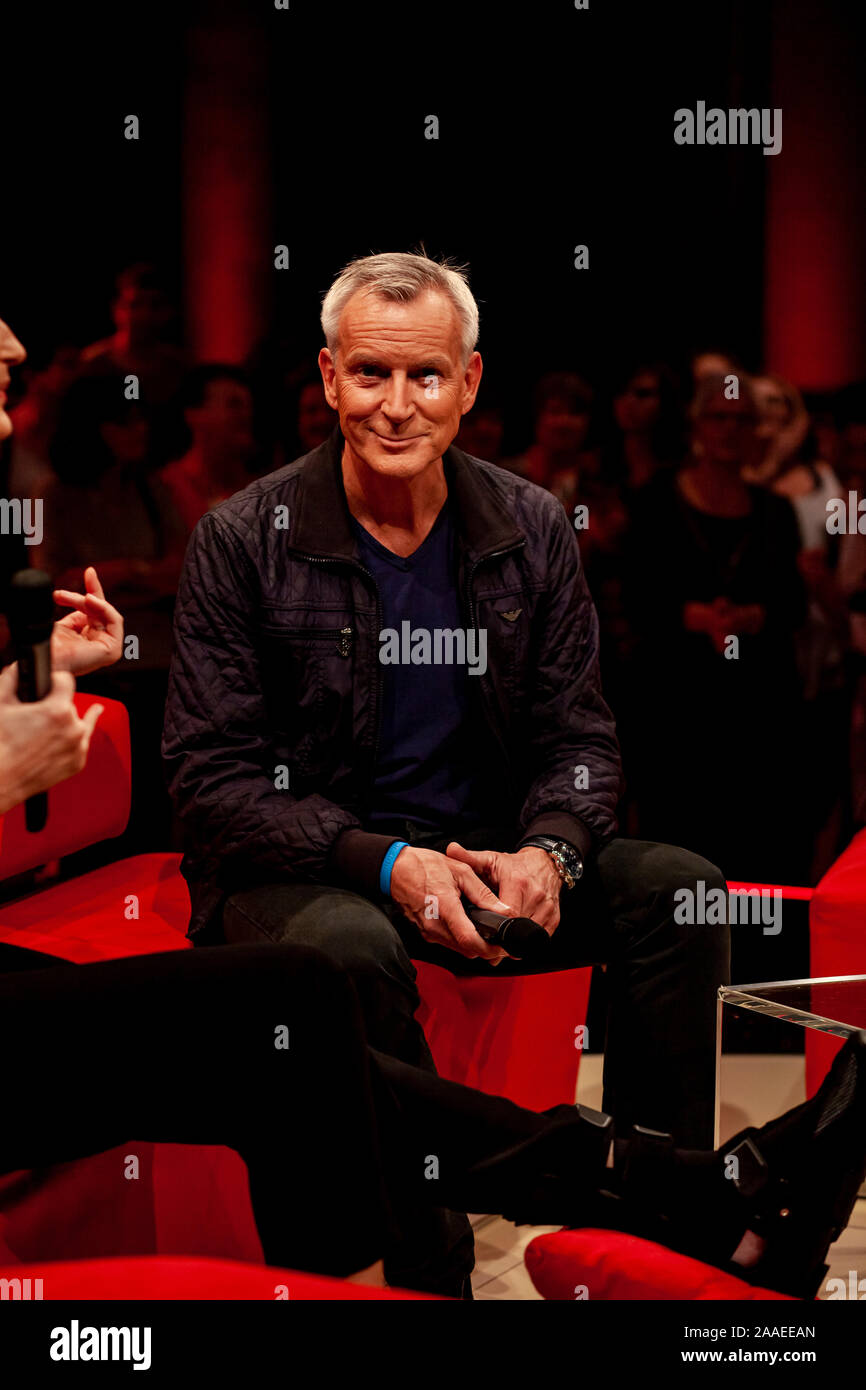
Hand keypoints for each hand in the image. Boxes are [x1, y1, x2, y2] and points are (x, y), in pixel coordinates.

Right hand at [0, 666, 103, 813]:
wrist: (1, 778)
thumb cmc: (0, 744)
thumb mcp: (1, 703)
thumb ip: (11, 678)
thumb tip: (18, 667)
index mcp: (58, 710)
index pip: (66, 680)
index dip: (54, 678)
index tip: (50, 681)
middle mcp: (73, 728)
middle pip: (70, 704)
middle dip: (56, 704)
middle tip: (38, 714)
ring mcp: (78, 747)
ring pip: (79, 723)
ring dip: (69, 720)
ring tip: (75, 714)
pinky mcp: (78, 762)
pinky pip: (82, 743)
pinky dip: (75, 738)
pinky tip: (88, 723)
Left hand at [51, 567, 123, 674]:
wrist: (43, 660)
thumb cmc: (47, 647)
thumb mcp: (63, 623)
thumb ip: (76, 613)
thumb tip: (85, 595)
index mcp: (86, 641)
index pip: (93, 613)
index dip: (90, 592)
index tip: (88, 572)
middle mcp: (98, 644)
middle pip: (101, 610)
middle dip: (93, 589)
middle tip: (88, 572)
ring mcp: (107, 648)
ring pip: (105, 613)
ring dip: (91, 600)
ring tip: (77, 596)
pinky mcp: (112, 650)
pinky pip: (115, 621)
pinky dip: (104, 607)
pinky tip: (90, 600)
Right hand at [388, 845, 517, 963]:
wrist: (396, 869)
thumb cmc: (424, 866)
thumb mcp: (461, 871)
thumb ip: (483, 894)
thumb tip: (502, 910)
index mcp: (445, 907)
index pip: (469, 940)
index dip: (489, 948)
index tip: (501, 946)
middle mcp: (435, 925)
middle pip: (466, 950)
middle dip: (486, 948)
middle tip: (498, 939)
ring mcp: (428, 931)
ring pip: (458, 949)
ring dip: (473, 945)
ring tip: (485, 931)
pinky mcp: (424, 932)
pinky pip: (447, 942)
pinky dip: (460, 939)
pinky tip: (466, 926)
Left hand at [445, 842, 562, 934]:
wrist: (546, 863)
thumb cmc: (515, 865)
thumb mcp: (491, 859)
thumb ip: (469, 858)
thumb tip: (451, 850)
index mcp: (518, 883)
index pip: (507, 914)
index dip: (495, 928)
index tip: (482, 934)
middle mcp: (535, 896)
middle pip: (518, 928)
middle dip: (502, 939)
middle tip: (486, 945)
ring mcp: (547, 908)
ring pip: (529, 936)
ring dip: (514, 944)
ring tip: (498, 945)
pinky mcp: (554, 917)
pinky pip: (540, 937)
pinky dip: (526, 943)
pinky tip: (514, 942)